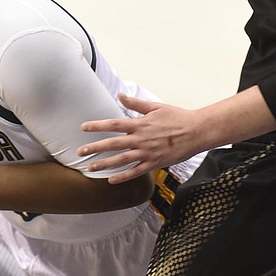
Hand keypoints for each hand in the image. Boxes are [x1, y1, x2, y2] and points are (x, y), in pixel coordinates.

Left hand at [80, 93, 206, 184]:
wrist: (196, 131)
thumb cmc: (177, 117)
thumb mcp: (155, 106)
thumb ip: (136, 103)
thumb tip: (120, 94)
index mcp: (140, 124)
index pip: (114, 124)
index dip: (97, 126)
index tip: (83, 127)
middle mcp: (141, 139)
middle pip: (113, 144)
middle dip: (95, 148)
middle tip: (79, 152)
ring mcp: (147, 153)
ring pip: (121, 160)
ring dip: (104, 164)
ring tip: (90, 167)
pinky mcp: (154, 163)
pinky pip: (135, 172)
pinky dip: (123, 177)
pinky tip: (111, 180)